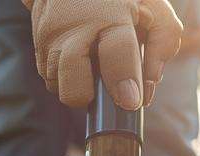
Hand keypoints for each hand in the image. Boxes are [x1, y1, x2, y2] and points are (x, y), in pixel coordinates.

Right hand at [22, 0, 183, 110]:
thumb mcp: (153, 8)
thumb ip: (163, 44)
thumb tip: (148, 88)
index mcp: (108, 13)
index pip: (116, 54)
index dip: (124, 83)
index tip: (130, 102)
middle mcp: (73, 26)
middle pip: (74, 86)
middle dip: (91, 97)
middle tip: (107, 86)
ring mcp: (49, 35)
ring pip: (58, 86)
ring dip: (77, 85)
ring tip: (93, 64)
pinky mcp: (36, 41)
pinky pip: (49, 76)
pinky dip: (65, 75)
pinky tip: (80, 57)